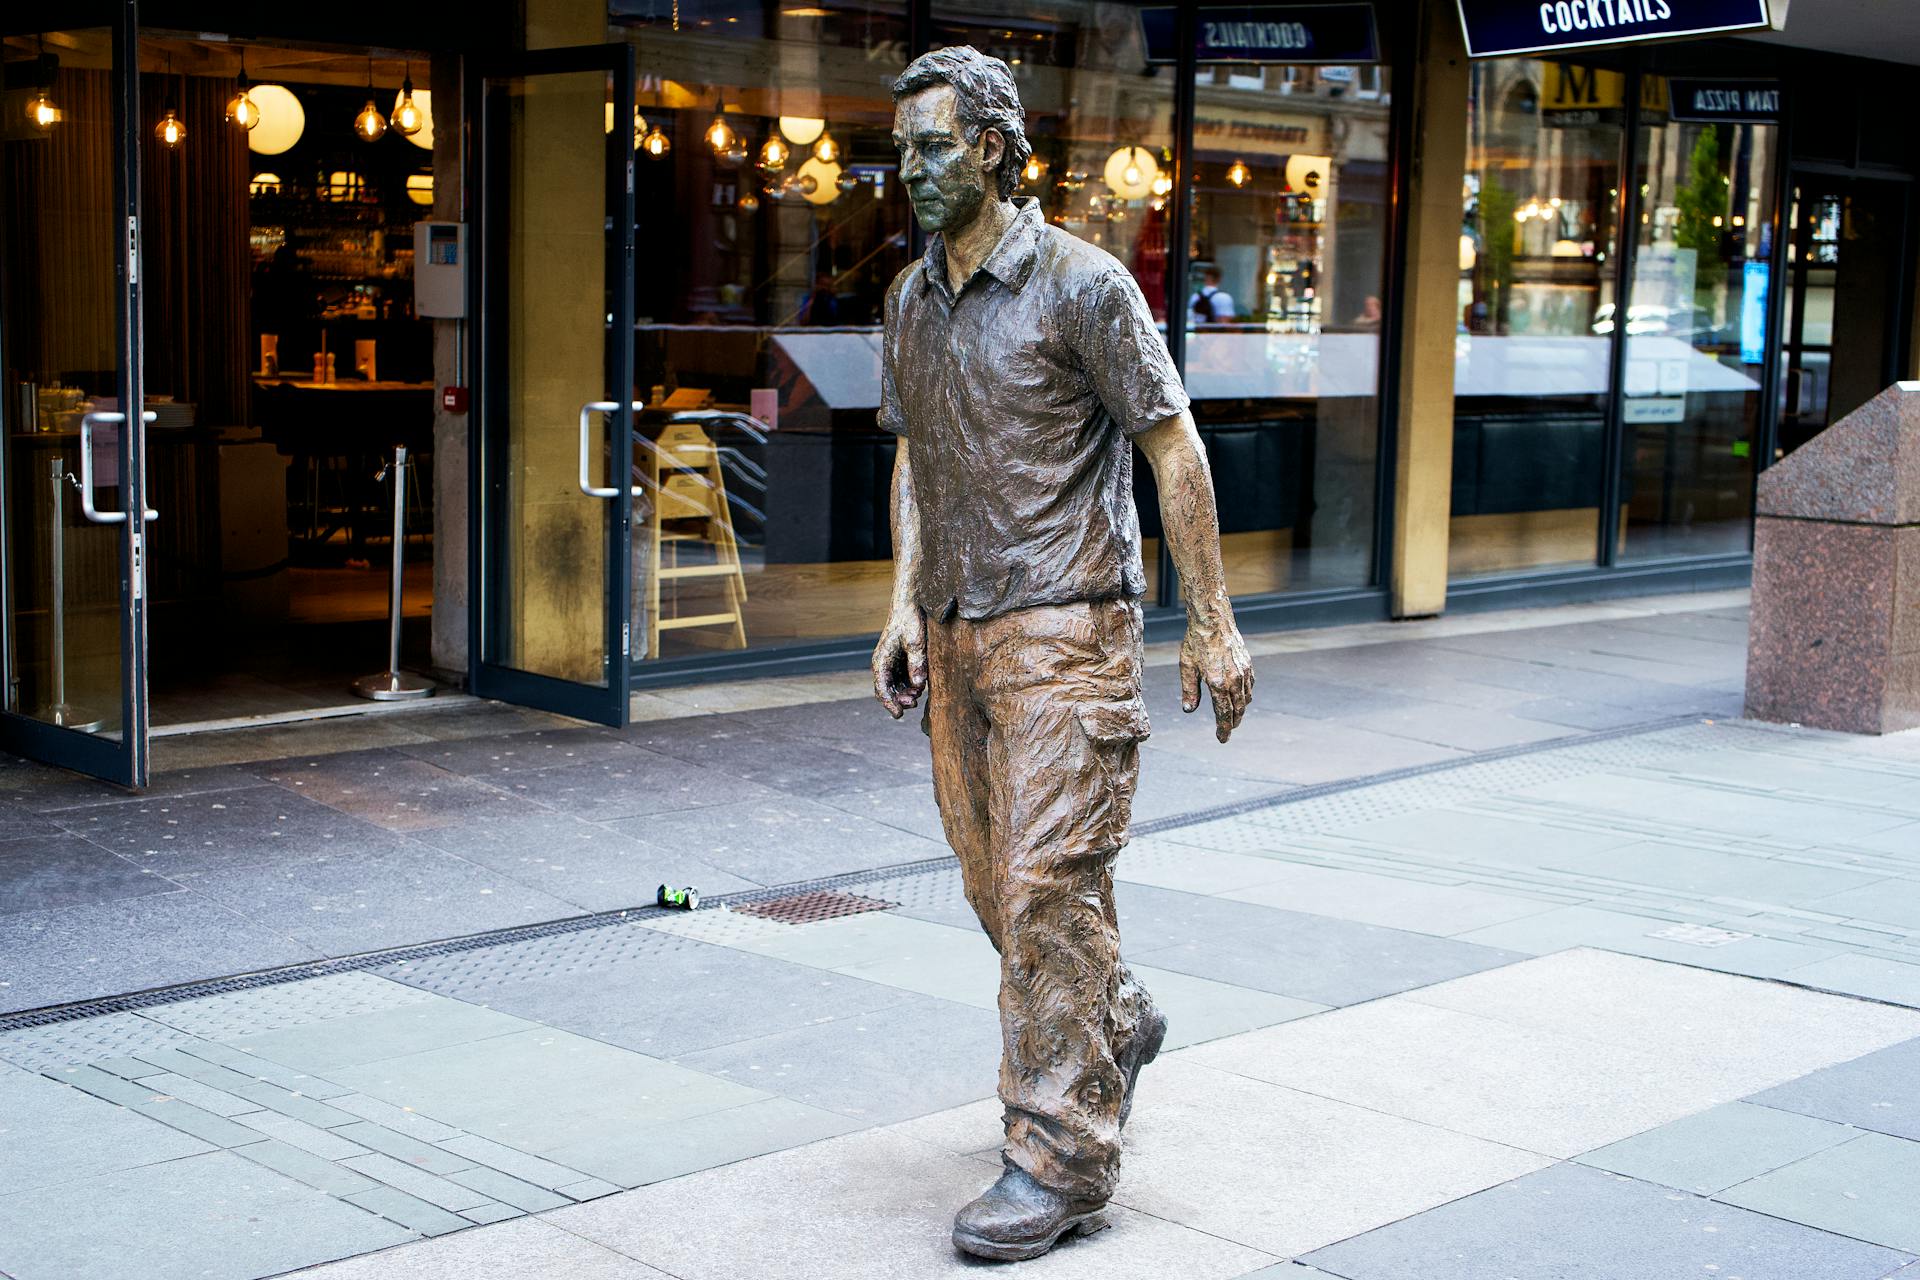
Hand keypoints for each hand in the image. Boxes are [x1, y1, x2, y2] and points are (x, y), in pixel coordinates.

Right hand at [872, 605, 927, 717]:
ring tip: (918, 695)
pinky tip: (920, 687)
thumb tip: (918, 684)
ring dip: (906, 694)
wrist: (911, 604)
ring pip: (897, 687)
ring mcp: (893, 664)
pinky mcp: (903, 662)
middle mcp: (884, 664)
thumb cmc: (909, 620)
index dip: (889, 704)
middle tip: (914, 703)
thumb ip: (916, 663)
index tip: (899, 715)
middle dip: (900, 700)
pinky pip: (904, 680)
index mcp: (881, 660)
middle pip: (887, 691)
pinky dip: (911, 686)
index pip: (881, 689)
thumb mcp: (915, 642)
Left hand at [1179, 616, 1252, 742]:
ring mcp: (1243, 672)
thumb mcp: (1187, 667)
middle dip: (1232, 723)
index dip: (1223, 729)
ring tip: (1233, 717)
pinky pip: (1249, 686)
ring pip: (1246, 700)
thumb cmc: (1196, 642)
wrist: (1213, 619)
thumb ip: (1189, 691)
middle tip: (1227, 731)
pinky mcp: (1248, 664)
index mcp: (1217, 683)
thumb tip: (1189, 710)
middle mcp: (1234, 680)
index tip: (1222, 739)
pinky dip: (1245, 696)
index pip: (1223, 714)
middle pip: (1237, 710)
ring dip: (1240, 711)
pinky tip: (1239, 697)